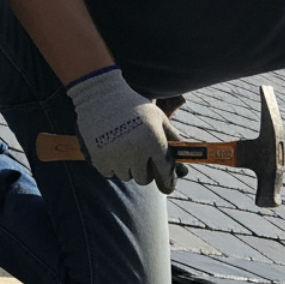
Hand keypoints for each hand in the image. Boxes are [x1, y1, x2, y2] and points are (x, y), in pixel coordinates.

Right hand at [66, 67, 178, 192]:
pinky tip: (111, 148)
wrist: (101, 95)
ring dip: (127, 167)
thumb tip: (185, 165)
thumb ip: (173, 140)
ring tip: (123, 147)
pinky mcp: (99, 159)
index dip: (168, 183)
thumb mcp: (158, 119)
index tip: (168, 188)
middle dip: (144, 170)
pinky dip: (111, 165)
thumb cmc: (134, 107)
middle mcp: (136, 153)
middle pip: (144, 179)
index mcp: (153, 142)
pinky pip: (109, 174)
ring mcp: (116, 157)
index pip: (165, 173)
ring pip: (126, 176)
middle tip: (139, 155)